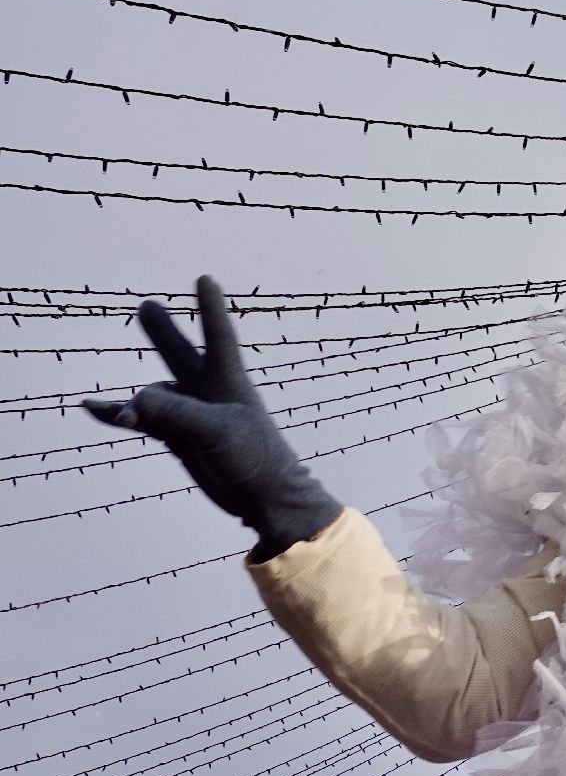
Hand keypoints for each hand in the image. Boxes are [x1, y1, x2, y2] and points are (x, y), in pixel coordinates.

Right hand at [82, 276, 341, 559]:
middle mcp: (208, 391)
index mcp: (229, 380)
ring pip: (152, 394)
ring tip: (114, 413)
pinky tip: (94, 408)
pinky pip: (142, 419)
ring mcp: (190, 413)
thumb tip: (133, 399)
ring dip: (132, 402)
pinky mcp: (177, 436)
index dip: (210, 307)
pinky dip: (119, 414)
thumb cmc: (254, 457)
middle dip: (163, 332)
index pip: (218, 336)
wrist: (262, 497)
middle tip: (145, 307)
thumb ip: (175, 411)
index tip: (204, 278)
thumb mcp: (216, 430)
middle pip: (180, 354)